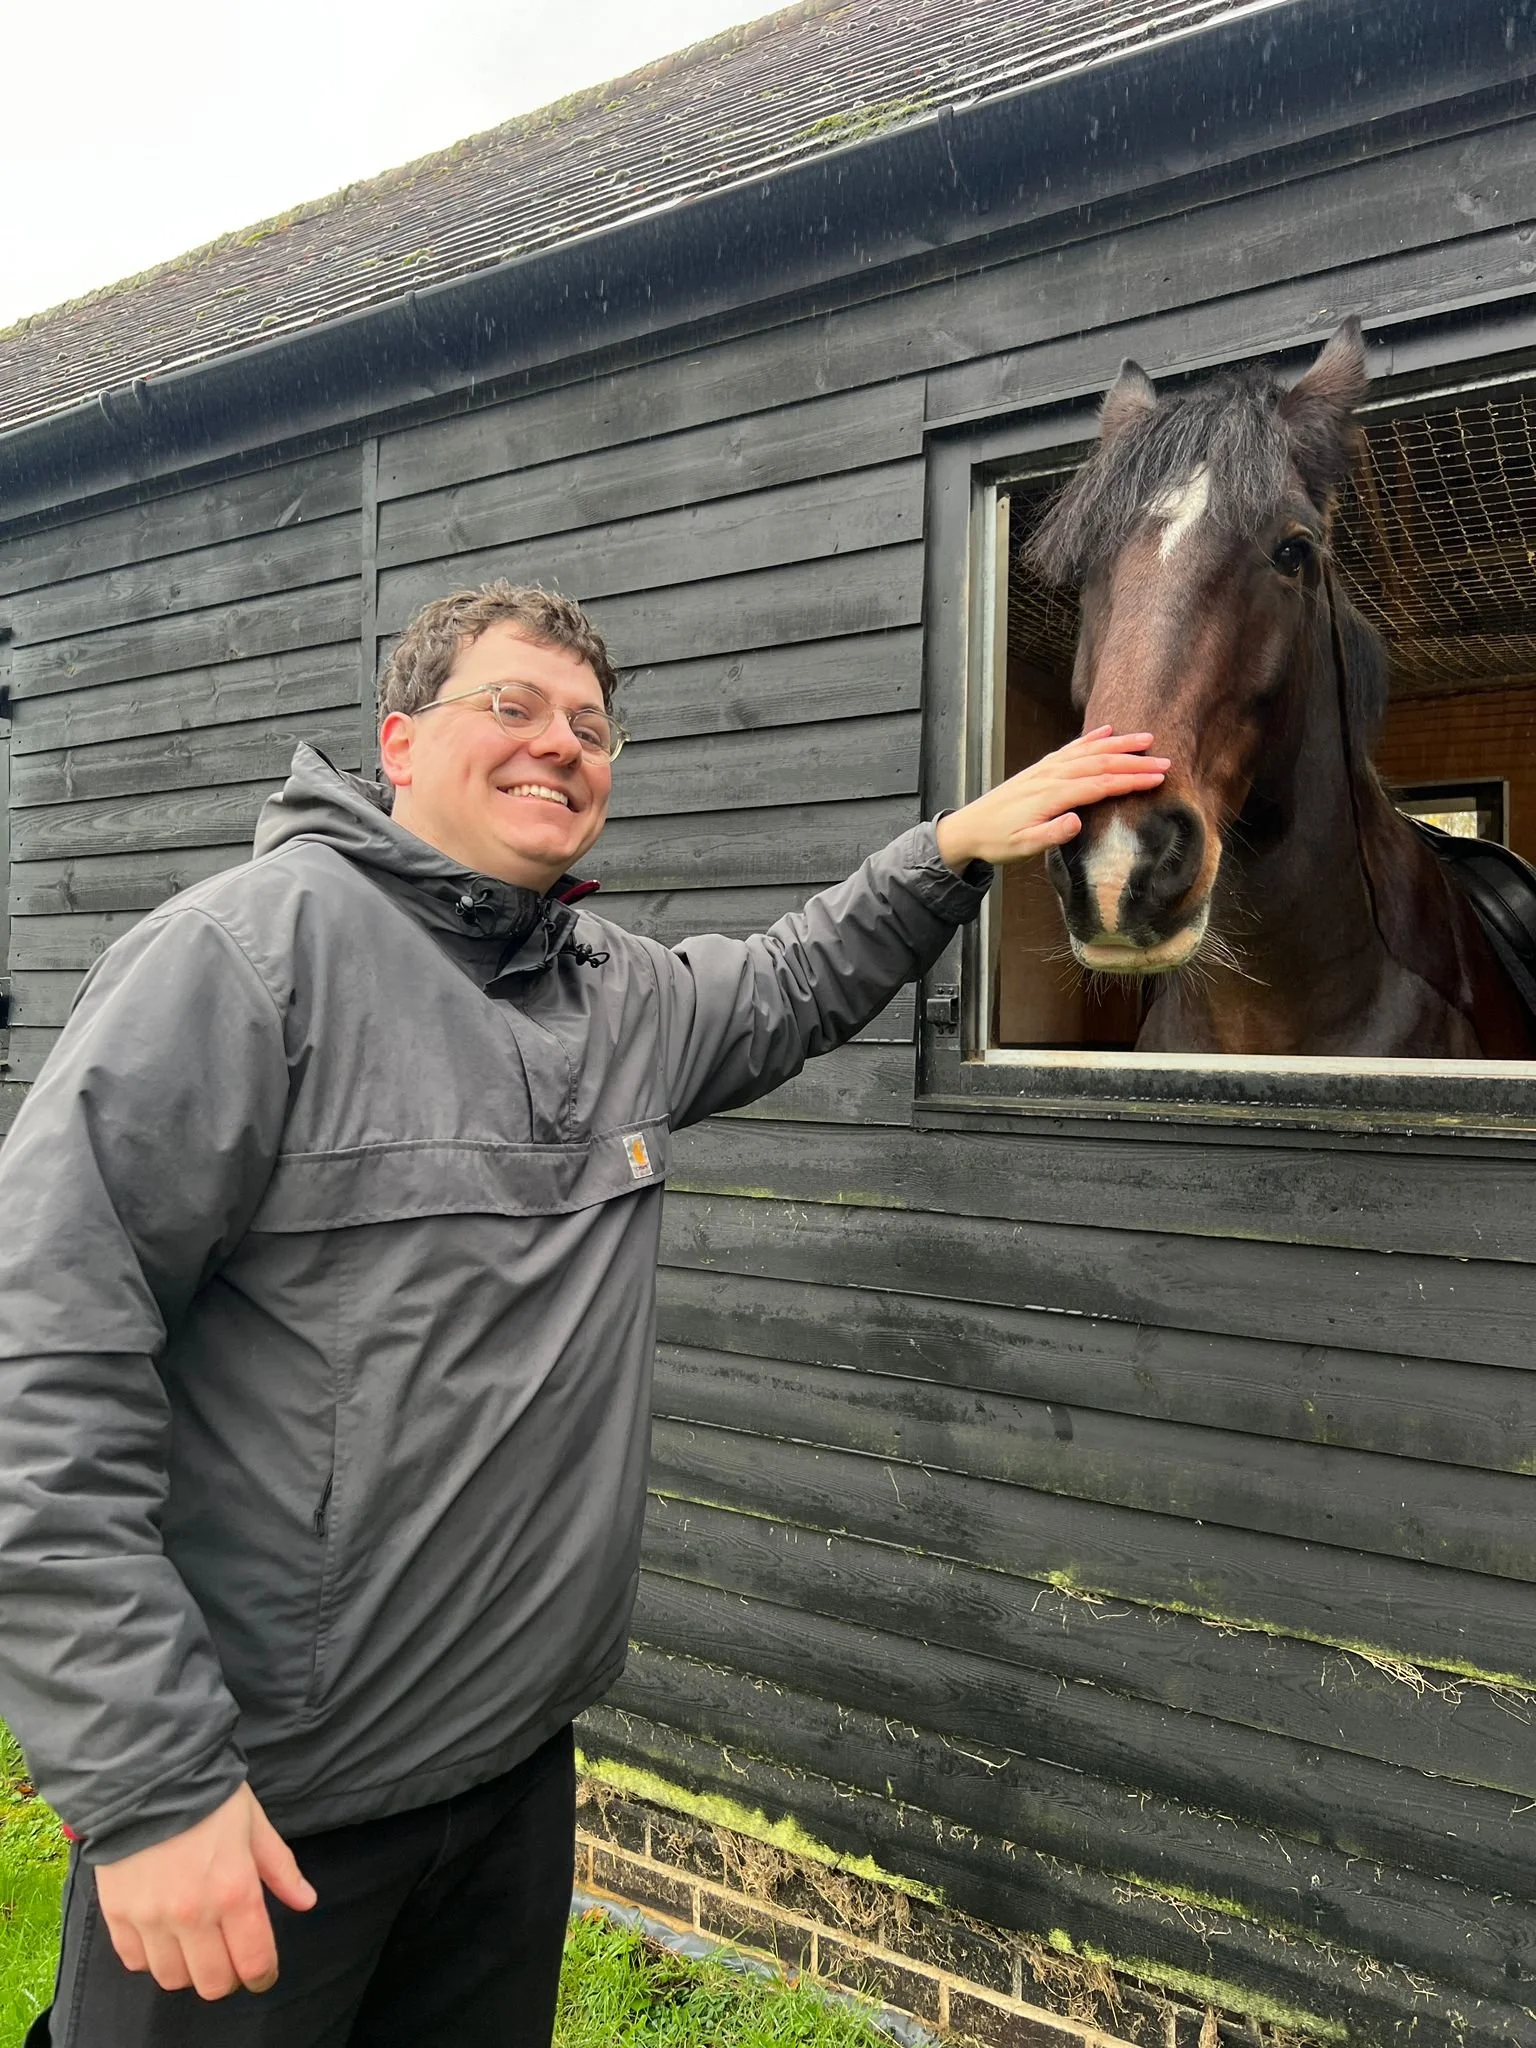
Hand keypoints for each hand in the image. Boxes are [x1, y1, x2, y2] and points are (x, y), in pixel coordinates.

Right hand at [94, 1783, 315, 1999]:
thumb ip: (280, 1869)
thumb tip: (306, 1901)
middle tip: (229, 1957)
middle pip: (214, 1984)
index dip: (263, 1974)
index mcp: (234, 1891)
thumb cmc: (209, 1795)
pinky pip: (135, 1961)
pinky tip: (162, 1933)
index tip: (263, 1972)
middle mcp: (193, 1914)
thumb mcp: (255, 1824)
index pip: (254, 1961)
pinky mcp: (118, 1915)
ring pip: (173, 1979)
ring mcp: (152, 1918)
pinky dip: (151, 1957)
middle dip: (228, 1977)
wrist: (147, 1774)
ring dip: (189, 1969)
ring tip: (195, 1944)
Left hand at [935, 727, 1169, 870]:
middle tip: (1165, 761)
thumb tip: (1078, 823)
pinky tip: (1106, 730)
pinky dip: (1090, 738)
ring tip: (1146, 739)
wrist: (968, 828)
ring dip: (1118, 744)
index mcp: (1051, 796)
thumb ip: (1051, 835)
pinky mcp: (1041, 769)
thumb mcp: (1023, 848)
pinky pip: (1070, 748)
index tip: (1158, 779)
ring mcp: (1045, 769)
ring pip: (1088, 751)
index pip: (1099, 784)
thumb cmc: (996, 842)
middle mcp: (1050, 776)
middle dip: (1134, 761)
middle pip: (1100, 763)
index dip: (1130, 781)